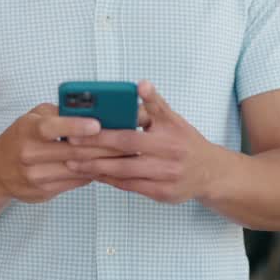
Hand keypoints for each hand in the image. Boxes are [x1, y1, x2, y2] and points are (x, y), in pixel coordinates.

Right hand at [0, 104, 129, 203]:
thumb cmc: (21, 137)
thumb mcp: (33, 118)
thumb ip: (58, 114)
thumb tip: (94, 110)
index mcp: (27, 130)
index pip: (50, 127)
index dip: (75, 126)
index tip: (98, 124)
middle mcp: (28, 154)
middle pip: (72, 150)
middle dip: (104, 145)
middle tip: (129, 139)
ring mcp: (35, 176)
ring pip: (78, 168)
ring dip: (104, 161)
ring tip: (127, 153)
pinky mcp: (43, 192)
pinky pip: (75, 182)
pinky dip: (94, 173)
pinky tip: (110, 166)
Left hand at [66, 80, 222, 204]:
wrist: (210, 172)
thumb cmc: (186, 141)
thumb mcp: (173, 119)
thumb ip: (154, 103)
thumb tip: (140, 85)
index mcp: (168, 137)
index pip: (129, 136)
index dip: (103, 135)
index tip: (79, 132)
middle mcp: (167, 160)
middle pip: (123, 157)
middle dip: (93, 153)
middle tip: (69, 149)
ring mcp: (164, 179)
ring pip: (124, 175)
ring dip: (97, 170)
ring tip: (73, 164)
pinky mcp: (162, 195)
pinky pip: (130, 188)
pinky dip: (110, 181)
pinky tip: (94, 175)